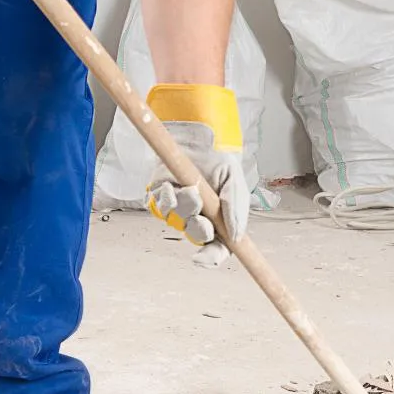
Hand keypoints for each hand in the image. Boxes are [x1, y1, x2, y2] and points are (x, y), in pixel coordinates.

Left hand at [146, 84, 249, 267]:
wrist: (200, 135)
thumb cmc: (219, 159)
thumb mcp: (236, 181)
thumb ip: (236, 208)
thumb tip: (236, 236)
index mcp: (218, 220)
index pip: (217, 248)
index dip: (211, 257)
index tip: (203, 258)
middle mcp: (196, 217)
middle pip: (195, 236)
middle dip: (197, 228)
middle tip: (201, 215)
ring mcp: (176, 207)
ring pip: (174, 221)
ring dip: (183, 209)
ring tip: (190, 190)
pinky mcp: (158, 194)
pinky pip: (156, 206)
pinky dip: (164, 198)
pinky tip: (171, 186)